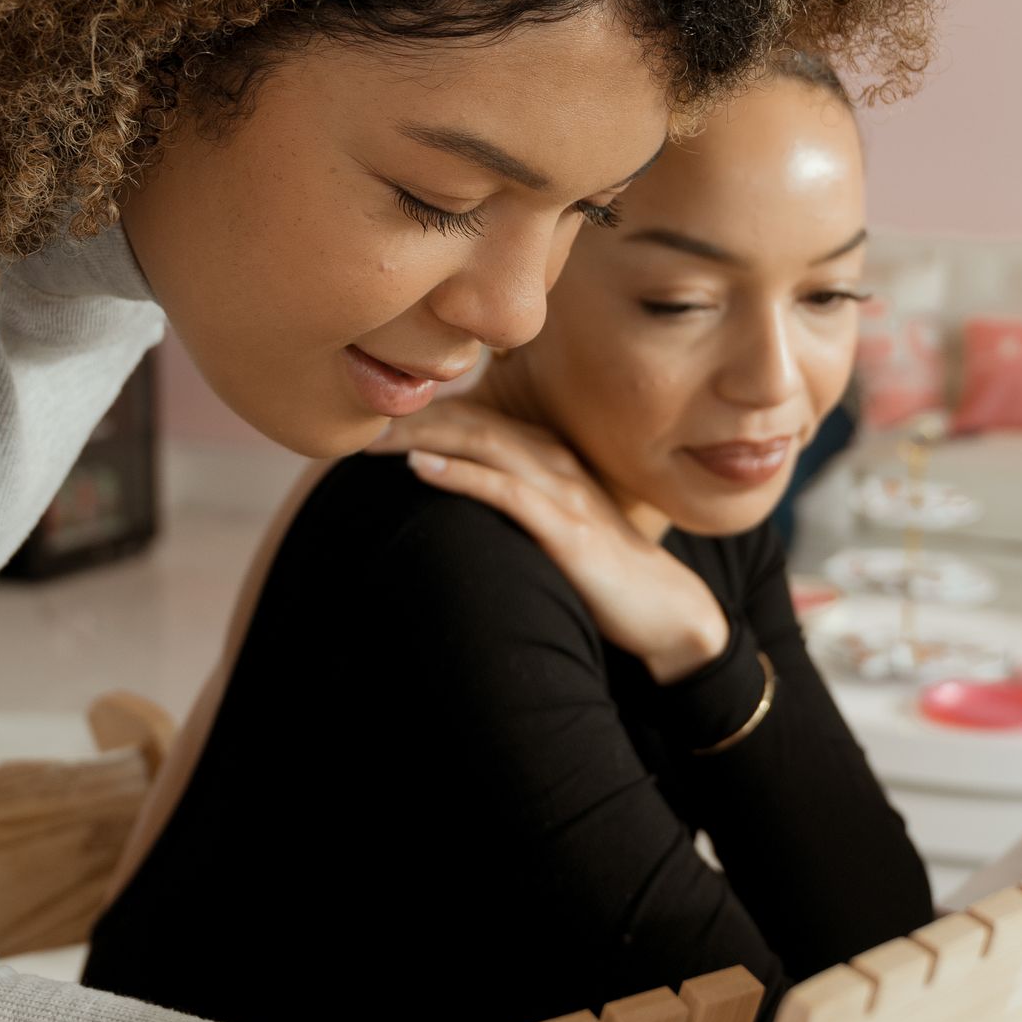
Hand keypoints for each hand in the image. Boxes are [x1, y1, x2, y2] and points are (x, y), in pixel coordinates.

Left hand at [376, 400, 729, 683]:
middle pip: (469, 420)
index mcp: (545, 454)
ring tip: (373, 437)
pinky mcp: (568, 529)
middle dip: (410, 417)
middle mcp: (552, 460)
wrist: (666, 608)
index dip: (419, 412)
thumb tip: (448, 495)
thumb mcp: (549, 521)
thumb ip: (508, 497)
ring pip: (483, 443)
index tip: (367, 418)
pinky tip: (422, 468)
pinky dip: (462, 474)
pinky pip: (507, 491)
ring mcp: (562, 492)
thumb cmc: (600, 567)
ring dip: (423, 435)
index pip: (471, 417)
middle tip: (356, 420)